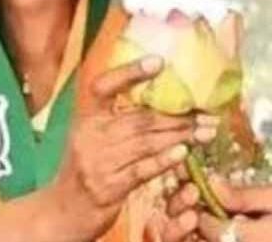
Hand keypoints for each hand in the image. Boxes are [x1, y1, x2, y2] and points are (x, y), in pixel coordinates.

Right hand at [47, 55, 217, 240]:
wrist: (64, 208)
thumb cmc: (85, 167)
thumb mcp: (92, 136)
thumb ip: (116, 119)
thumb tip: (160, 99)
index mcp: (86, 117)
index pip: (103, 87)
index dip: (129, 73)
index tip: (159, 62)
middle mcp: (89, 135)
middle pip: (139, 118)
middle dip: (178, 115)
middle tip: (207, 113)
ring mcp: (98, 162)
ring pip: (145, 142)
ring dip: (181, 136)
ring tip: (206, 131)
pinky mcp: (109, 186)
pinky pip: (141, 170)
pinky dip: (164, 160)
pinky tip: (184, 153)